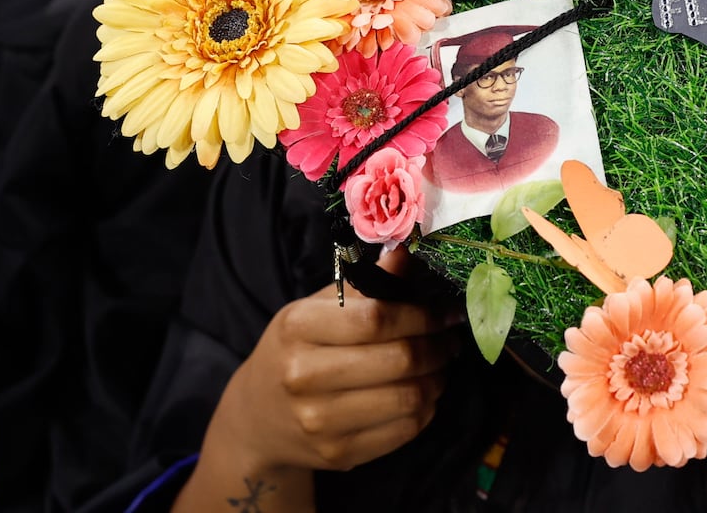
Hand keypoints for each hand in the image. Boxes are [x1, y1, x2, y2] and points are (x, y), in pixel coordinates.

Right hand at [204, 249, 462, 475]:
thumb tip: (407, 253)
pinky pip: (404, 431)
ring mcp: (319, 421)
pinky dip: (425, 410)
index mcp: (298, 328)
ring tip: (440, 366)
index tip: (446, 313)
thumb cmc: (295, 349)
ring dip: (437, 380)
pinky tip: (423, 394)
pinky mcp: (338, 454)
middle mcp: (303, 376)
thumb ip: (366, 283)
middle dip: (437, 348)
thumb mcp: (317, 308)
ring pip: (408, 399)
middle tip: (450, 340)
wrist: (256, 418)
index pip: (377, 318)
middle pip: (398, 360)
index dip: (422, 315)